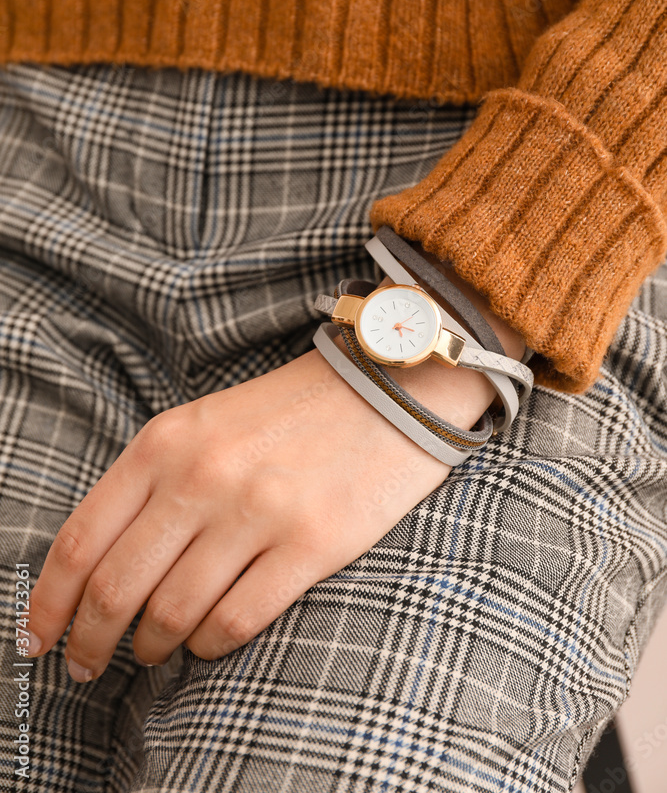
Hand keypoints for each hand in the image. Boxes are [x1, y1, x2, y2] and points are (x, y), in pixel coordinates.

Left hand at [26, 334, 495, 682]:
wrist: (384, 388)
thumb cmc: (288, 411)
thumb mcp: (202, 425)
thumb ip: (149, 483)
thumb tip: (100, 566)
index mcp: (166, 443)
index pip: (81, 540)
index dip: (47, 603)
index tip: (37, 638)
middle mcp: (202, 477)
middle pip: (116, 587)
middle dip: (90, 642)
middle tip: (87, 665)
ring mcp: (257, 511)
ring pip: (172, 613)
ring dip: (153, 646)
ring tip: (155, 649)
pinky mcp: (310, 543)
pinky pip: (235, 620)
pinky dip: (209, 644)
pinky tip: (208, 639)